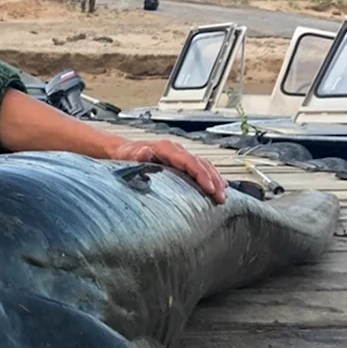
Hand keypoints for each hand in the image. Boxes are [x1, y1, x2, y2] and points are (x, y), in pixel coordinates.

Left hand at [106, 138, 226, 203]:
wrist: (123, 150)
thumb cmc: (125, 155)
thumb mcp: (127, 155)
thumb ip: (137, 155)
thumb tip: (145, 152)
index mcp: (166, 149)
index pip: (189, 162)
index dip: (202, 175)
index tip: (211, 188)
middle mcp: (176, 150)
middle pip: (201, 164)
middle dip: (214, 181)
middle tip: (221, 198)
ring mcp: (179, 154)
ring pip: (204, 165)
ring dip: (215, 180)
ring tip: (223, 196)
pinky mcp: (180, 161)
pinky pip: (200, 167)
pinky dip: (211, 176)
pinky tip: (219, 187)